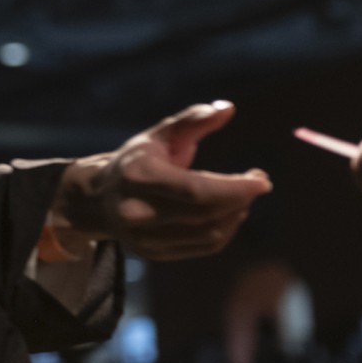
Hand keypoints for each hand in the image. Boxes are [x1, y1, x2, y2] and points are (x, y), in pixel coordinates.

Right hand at [59, 101, 270, 260]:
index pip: (196, 190)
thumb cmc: (136, 161)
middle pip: (205, 214)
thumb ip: (192, 120)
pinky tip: (230, 213)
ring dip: (236, 216)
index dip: (235, 188)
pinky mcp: (154, 254)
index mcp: (138, 176)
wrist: (98, 199)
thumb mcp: (159, 135)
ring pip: (208, 235)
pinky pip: (203, 247)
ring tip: (243, 197)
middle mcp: (137, 211)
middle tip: (258, 182)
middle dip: (240, 199)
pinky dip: (225, 231)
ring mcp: (144, 238)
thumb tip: (228, 108)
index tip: (262, 180)